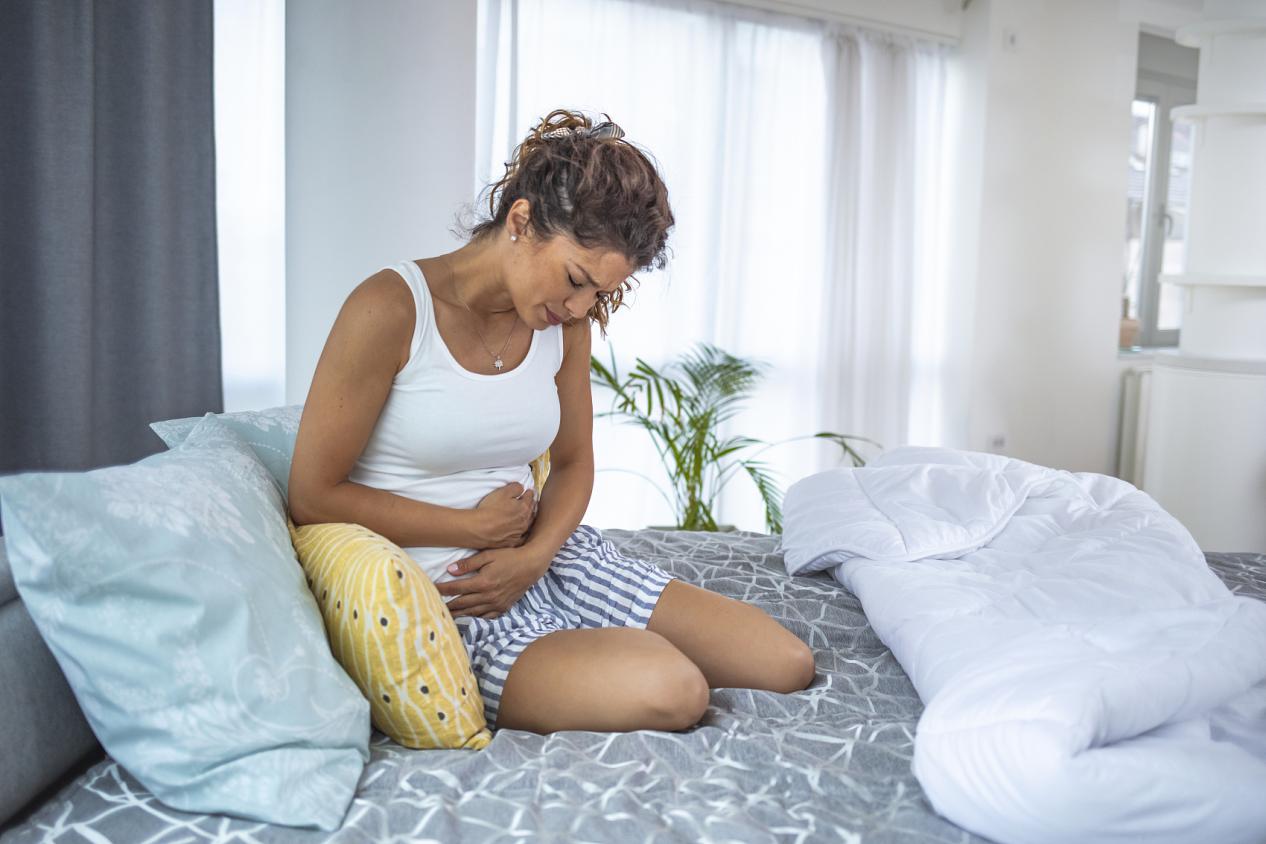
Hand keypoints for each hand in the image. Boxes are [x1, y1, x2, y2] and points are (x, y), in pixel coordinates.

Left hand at [434, 545, 550, 618]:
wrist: (531, 566)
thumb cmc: (509, 556)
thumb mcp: (488, 555)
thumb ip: (468, 563)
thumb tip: (449, 570)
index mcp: (482, 582)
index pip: (456, 588)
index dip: (441, 589)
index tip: (431, 589)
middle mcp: (488, 596)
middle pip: (461, 603)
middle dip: (446, 606)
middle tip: (432, 607)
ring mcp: (496, 604)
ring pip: (472, 613)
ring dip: (458, 615)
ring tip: (446, 617)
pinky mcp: (503, 607)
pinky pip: (486, 617)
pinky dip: (475, 619)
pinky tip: (468, 619)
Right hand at [471, 482, 536, 547]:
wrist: (479, 528)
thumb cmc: (490, 509)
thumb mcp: (503, 491)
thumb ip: (516, 487)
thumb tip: (522, 488)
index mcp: (524, 508)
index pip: (530, 497)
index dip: (529, 493)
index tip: (529, 491)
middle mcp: (525, 522)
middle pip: (531, 511)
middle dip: (531, 505)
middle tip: (530, 502)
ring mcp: (519, 533)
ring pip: (528, 524)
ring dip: (528, 518)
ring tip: (525, 515)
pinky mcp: (512, 542)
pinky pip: (521, 538)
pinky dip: (522, 533)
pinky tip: (521, 532)